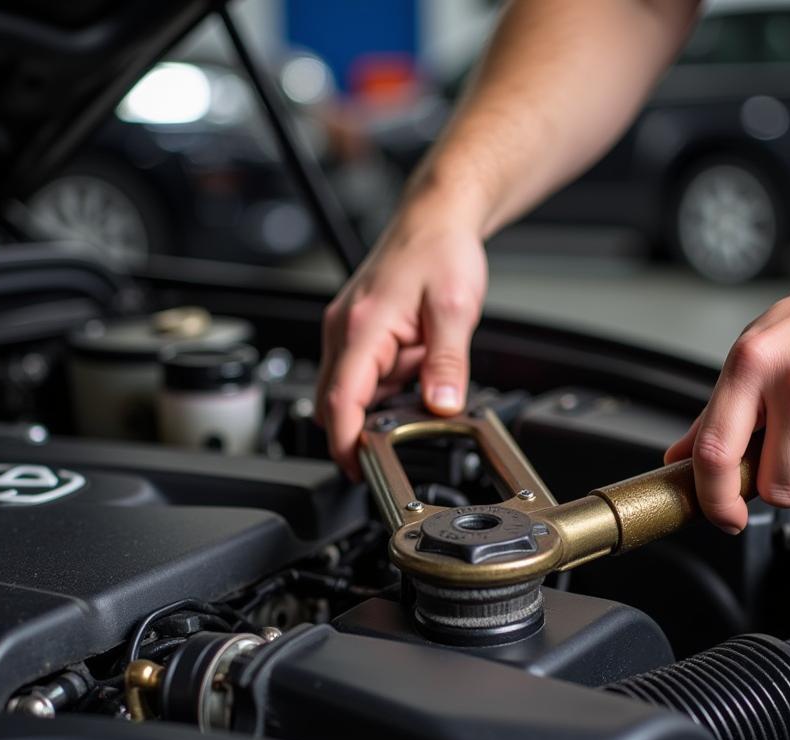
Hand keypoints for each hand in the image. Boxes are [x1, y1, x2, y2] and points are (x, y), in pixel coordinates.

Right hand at [316, 205, 487, 478]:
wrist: (435, 219)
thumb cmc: (440, 251)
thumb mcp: (454, 310)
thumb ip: (447, 363)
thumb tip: (441, 405)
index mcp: (362, 326)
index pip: (341, 401)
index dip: (346, 444)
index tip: (360, 470)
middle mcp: (344, 330)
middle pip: (335, 403)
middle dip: (361, 432)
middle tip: (396, 446)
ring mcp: (347, 332)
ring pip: (350, 391)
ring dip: (378, 406)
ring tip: (419, 386)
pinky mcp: (357, 333)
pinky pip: (362, 376)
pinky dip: (383, 388)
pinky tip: (413, 372)